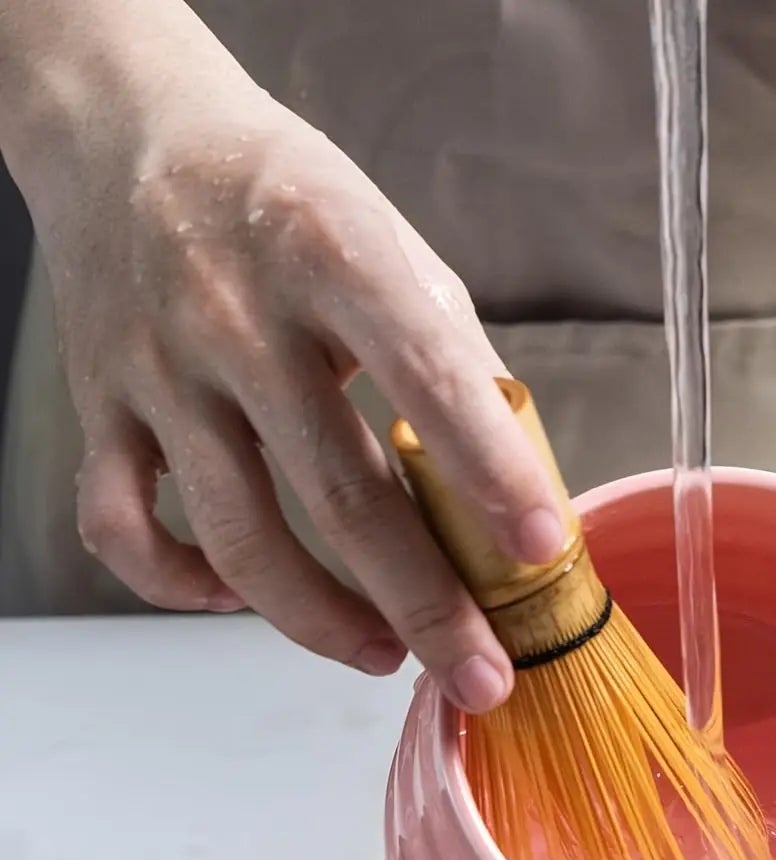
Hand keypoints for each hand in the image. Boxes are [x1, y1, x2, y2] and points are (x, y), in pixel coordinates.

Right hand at [22, 50, 559, 711]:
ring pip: (238, 532)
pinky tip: (235, 598)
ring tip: (385, 656)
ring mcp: (157, 367)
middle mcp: (234, 313)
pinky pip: (122, 528)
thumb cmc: (287, 199)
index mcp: (329, 251)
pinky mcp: (97, 406)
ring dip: (320, 619)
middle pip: (339, 491)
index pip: (425, 375)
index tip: (542, 549)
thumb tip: (519, 480)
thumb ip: (456, 354)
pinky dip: (179, 584)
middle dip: (424, 604)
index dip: (489, 470)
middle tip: (483, 677)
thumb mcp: (392, 241)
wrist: (130, 132)